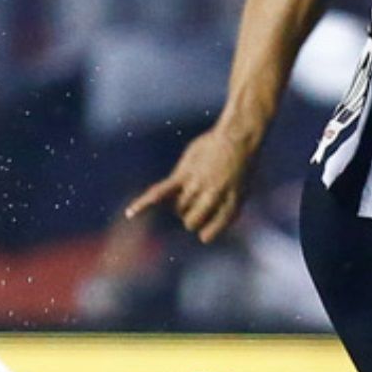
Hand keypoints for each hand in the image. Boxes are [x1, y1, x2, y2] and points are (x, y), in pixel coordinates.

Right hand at [125, 126, 256, 243]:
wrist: (237, 137)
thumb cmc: (239, 169)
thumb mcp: (240, 195)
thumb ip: (222, 214)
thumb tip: (203, 235)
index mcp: (229, 206)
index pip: (208, 233)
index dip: (207, 230)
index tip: (210, 222)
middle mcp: (213, 197)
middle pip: (190, 222)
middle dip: (192, 217)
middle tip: (202, 199)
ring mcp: (197, 185)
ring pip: (178, 208)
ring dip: (182, 203)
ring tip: (197, 183)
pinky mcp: (183, 173)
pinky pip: (159, 192)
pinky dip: (144, 203)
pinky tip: (131, 213)